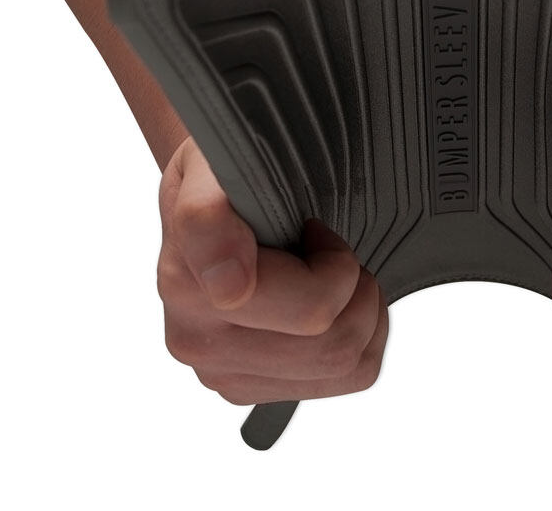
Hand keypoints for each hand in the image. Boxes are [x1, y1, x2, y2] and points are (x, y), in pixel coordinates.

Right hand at [156, 136, 387, 403]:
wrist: (209, 198)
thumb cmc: (222, 172)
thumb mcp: (211, 160)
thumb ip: (207, 214)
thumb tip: (230, 287)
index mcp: (187, 281)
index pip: (294, 304)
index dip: (330, 266)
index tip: (314, 228)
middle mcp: (196, 339)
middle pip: (327, 336)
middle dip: (352, 281)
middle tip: (331, 244)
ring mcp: (222, 373)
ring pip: (342, 361)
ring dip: (360, 308)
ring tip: (333, 270)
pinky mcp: (251, 390)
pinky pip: (346, 378)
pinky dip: (364, 337)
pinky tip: (337, 302)